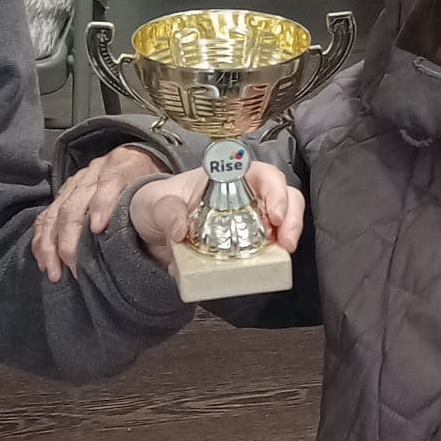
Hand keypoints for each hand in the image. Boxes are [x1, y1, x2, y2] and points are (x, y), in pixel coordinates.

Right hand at [33, 146, 167, 281]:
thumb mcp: (164, 187)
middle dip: (71, 236)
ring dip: (51, 243)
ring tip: (54, 270)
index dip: (102, 204)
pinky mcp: (65, 195)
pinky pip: (46, 216)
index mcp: (122, 166)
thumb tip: (179, 233)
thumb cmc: (152, 181)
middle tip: (74, 265)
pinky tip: (44, 259)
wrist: (139, 158)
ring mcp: (76, 183)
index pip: (109, 182)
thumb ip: (170, 208)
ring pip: (56, 211)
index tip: (99, 228)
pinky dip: (41, 239)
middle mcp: (94, 172)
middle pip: (76, 202)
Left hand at [129, 162, 304, 269]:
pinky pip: (267, 247)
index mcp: (227, 177)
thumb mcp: (156, 203)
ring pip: (284, 218)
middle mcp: (245, 195)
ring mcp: (248, 219)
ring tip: (285, 253)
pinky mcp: (245, 244)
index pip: (261, 173)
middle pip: (283, 194)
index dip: (275, 190)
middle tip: (287, 241)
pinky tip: (269, 267)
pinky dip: (273, 256)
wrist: (147, 230)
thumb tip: (181, 230)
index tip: (275, 213)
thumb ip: (167, 212)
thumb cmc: (156, 204)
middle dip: (293, 214)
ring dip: (291, 234)